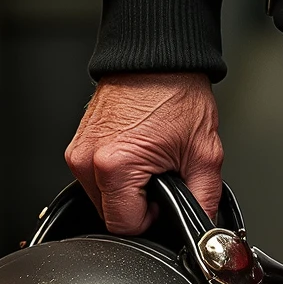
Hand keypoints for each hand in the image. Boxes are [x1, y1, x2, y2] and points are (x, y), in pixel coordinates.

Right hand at [65, 74, 223, 233]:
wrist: (157, 58)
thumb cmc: (177, 93)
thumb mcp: (204, 154)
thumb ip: (204, 200)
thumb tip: (203, 225)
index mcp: (115, 166)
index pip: (125, 226)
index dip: (150, 219)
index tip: (163, 199)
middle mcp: (88, 160)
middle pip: (109, 214)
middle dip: (138, 203)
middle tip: (160, 173)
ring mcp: (79, 151)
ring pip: (101, 197)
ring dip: (125, 189)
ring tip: (149, 158)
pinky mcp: (77, 144)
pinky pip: (95, 178)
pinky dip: (115, 174)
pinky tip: (135, 151)